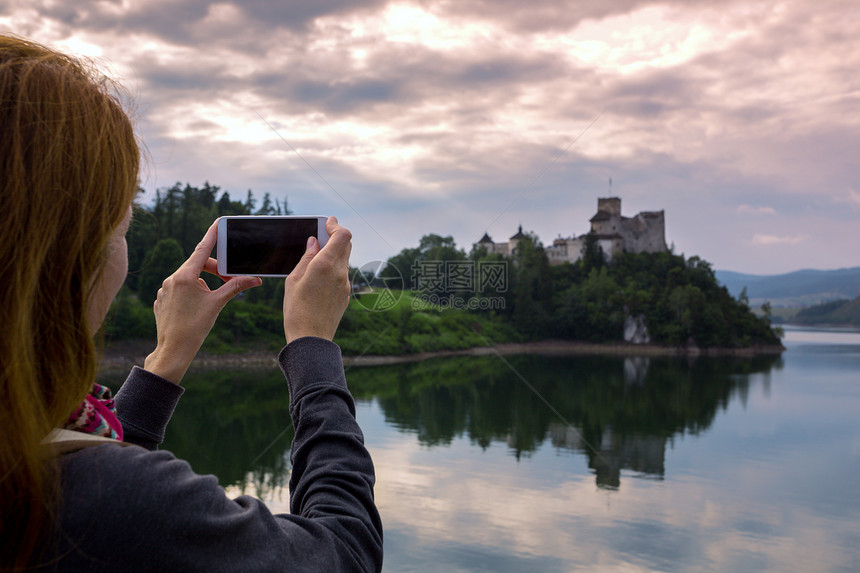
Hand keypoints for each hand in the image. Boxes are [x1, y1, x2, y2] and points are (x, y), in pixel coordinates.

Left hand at [144, 220, 261, 382]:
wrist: (173, 350)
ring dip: (204, 283)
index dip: (212, 235)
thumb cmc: (195, 328)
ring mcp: (165, 289)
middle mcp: (172, 279)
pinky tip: (196, 308)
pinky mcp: (162, 299)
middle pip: (198, 264)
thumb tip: (255, 279)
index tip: (218, 223)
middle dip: (215, 271)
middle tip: (230, 281)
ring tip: (211, 300)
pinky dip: (192, 292)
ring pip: (189, 277)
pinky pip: (179, 288)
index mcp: (185, 276)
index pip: (202, 249)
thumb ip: (235, 287)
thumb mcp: (217, 304)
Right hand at [283, 216, 351, 343]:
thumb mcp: (294, 279)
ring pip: (344, 260)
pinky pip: (342, 274)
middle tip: (322, 235)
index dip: (336, 226)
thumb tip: (314, 241)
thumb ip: (307, 257)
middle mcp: (340, 272)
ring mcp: (345, 284)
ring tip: (317, 257)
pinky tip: (320, 276)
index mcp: (325, 265)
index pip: (342, 235)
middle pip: (346, 245)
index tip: (328, 222)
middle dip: (336, 237)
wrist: (311, 338)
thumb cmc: (296, 309)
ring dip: (334, 253)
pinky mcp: (346, 294)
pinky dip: (334, 268)